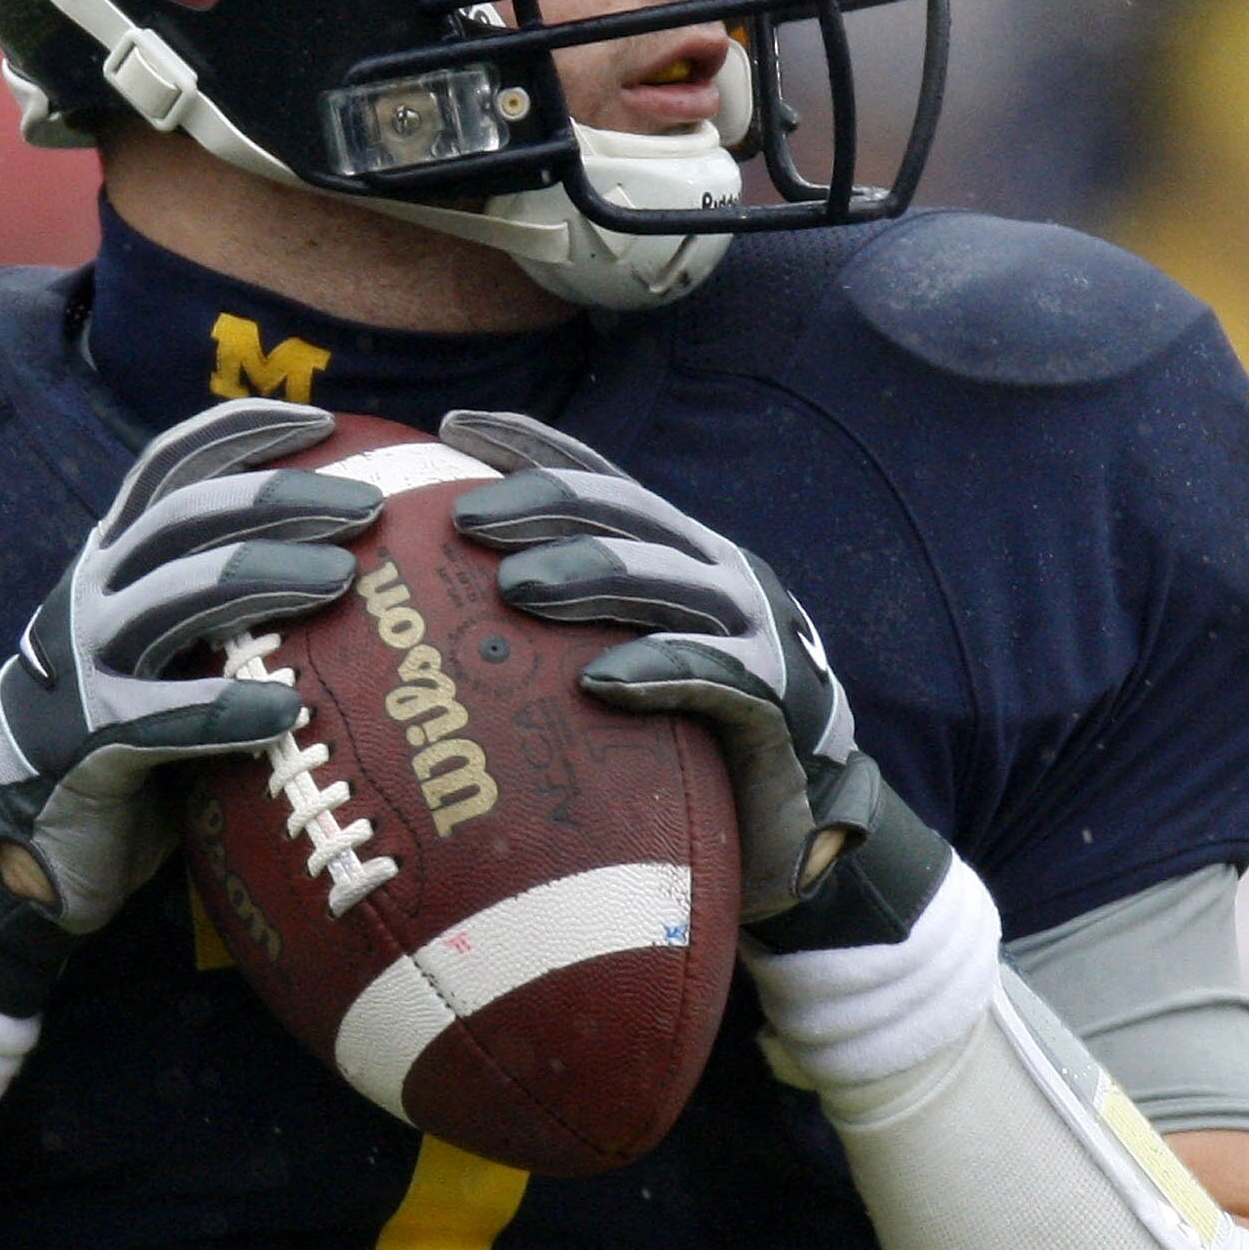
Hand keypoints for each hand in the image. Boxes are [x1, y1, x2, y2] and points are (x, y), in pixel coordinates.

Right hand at [0, 402, 378, 1007]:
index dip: (242, 429)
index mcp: (113, 558)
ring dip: (266, 577)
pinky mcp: (92, 738)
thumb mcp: (165, 645)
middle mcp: (95, 592)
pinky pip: (165, 716)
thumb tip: (345, 559)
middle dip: (278, 498)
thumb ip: (219, 600)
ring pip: (180, 595)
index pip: (170, 463)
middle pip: (187, 516)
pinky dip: (227, 710)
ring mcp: (88, 662)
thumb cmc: (125, 731)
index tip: (323, 423)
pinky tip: (287, 713)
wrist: (27, 833)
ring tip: (343, 580)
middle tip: (365, 507)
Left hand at [440, 408, 944, 943]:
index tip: (451, 427)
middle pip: (619, 512)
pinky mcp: (771, 697)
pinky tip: (594, 682)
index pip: (596, 476)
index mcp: (676, 549)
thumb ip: (563, 624)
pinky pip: (709, 674)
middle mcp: (714, 569)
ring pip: (660, 578)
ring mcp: (749, 628)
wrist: (803, 822)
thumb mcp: (624, 659)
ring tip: (511, 588)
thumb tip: (446, 605)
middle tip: (461, 519)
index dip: (528, 444)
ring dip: (583, 576)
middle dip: (538, 504)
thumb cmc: (689, 738)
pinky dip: (653, 671)